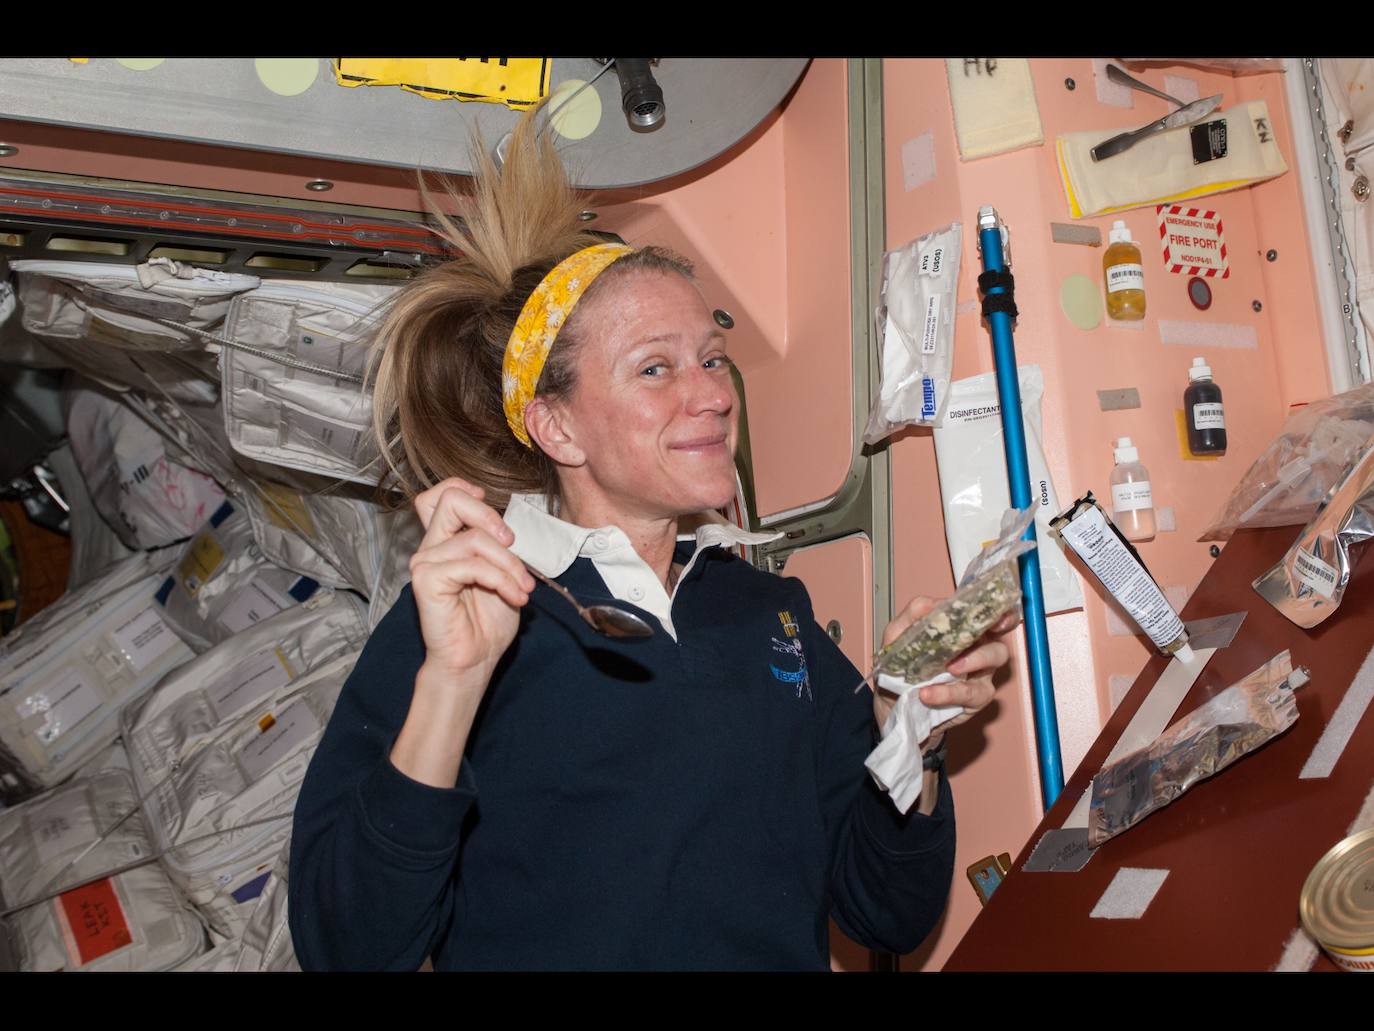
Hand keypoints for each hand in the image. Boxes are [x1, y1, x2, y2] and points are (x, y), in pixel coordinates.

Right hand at [409, 477, 535, 681]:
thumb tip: (509, 527)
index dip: (468, 491)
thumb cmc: (487, 621)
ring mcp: (425, 562)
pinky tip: (515, 597)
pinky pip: (473, 565)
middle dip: (490, 516)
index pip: (442, 495)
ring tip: (523, 588)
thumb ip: (498, 545)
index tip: (497, 521)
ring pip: (475, 538)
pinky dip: (502, 580)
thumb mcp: (502, 572)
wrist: (475, 659)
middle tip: (512, 543)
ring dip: (509, 563)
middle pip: (450, 499)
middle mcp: (431, 547)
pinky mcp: (426, 581)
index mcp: (446, 541)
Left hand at [872, 595, 1017, 736]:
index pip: (989, 616)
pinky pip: (971, 693)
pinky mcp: (974, 699)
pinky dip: (949, 693)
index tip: (996, 614)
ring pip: (994, 661)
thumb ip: (911, 617)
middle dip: (996, 636)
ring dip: (974, 660)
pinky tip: (928, 694)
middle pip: (1000, 639)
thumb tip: (928, 604)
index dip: (1001, 613)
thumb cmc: (901, 667)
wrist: (893, 704)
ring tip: (949, 667)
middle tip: (972, 641)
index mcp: (962, 631)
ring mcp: (979, 675)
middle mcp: (977, 650)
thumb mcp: (897, 638)